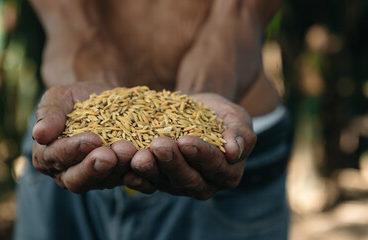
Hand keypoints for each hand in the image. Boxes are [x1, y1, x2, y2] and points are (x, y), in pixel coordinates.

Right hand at [32, 82, 137, 192]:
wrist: (107, 101)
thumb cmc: (76, 99)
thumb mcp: (59, 98)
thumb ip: (49, 114)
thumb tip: (39, 133)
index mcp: (48, 157)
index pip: (57, 158)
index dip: (73, 151)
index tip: (91, 139)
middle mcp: (70, 174)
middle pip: (79, 180)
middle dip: (96, 167)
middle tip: (111, 155)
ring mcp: (97, 178)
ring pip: (107, 181)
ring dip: (120, 168)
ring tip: (132, 151)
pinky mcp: (120, 177)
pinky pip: (130, 182)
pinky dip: (140, 175)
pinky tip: (148, 162)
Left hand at [124, 93, 256, 199]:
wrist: (196, 111)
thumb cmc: (220, 115)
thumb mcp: (236, 117)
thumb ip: (241, 134)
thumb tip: (236, 151)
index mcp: (228, 173)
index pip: (215, 166)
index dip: (201, 155)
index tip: (186, 141)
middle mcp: (204, 185)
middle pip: (188, 179)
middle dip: (172, 163)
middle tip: (159, 146)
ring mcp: (179, 186)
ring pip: (165, 183)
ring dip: (151, 171)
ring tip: (139, 156)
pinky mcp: (160, 182)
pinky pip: (147, 184)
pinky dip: (137, 179)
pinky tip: (126, 170)